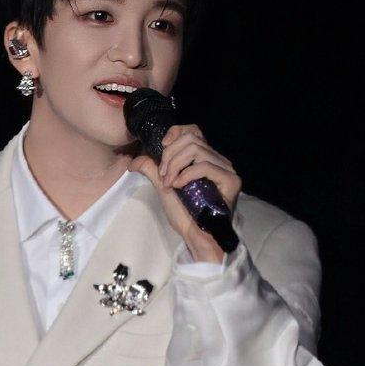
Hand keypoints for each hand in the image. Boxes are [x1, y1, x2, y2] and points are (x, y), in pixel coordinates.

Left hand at [129, 122, 240, 263]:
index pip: (193, 130)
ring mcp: (225, 169)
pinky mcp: (230, 180)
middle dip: (170, 155)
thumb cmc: (184, 214)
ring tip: (170, 183)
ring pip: (196, 149)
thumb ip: (152, 170)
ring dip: (175, 165)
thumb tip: (134, 162)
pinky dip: (187, 174)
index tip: (162, 146)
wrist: (195, 235)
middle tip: (163, 176)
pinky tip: (179, 186)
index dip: (176, 132)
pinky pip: (205, 165)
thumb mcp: (163, 187)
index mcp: (204, 158)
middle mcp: (217, 160)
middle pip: (191, 138)